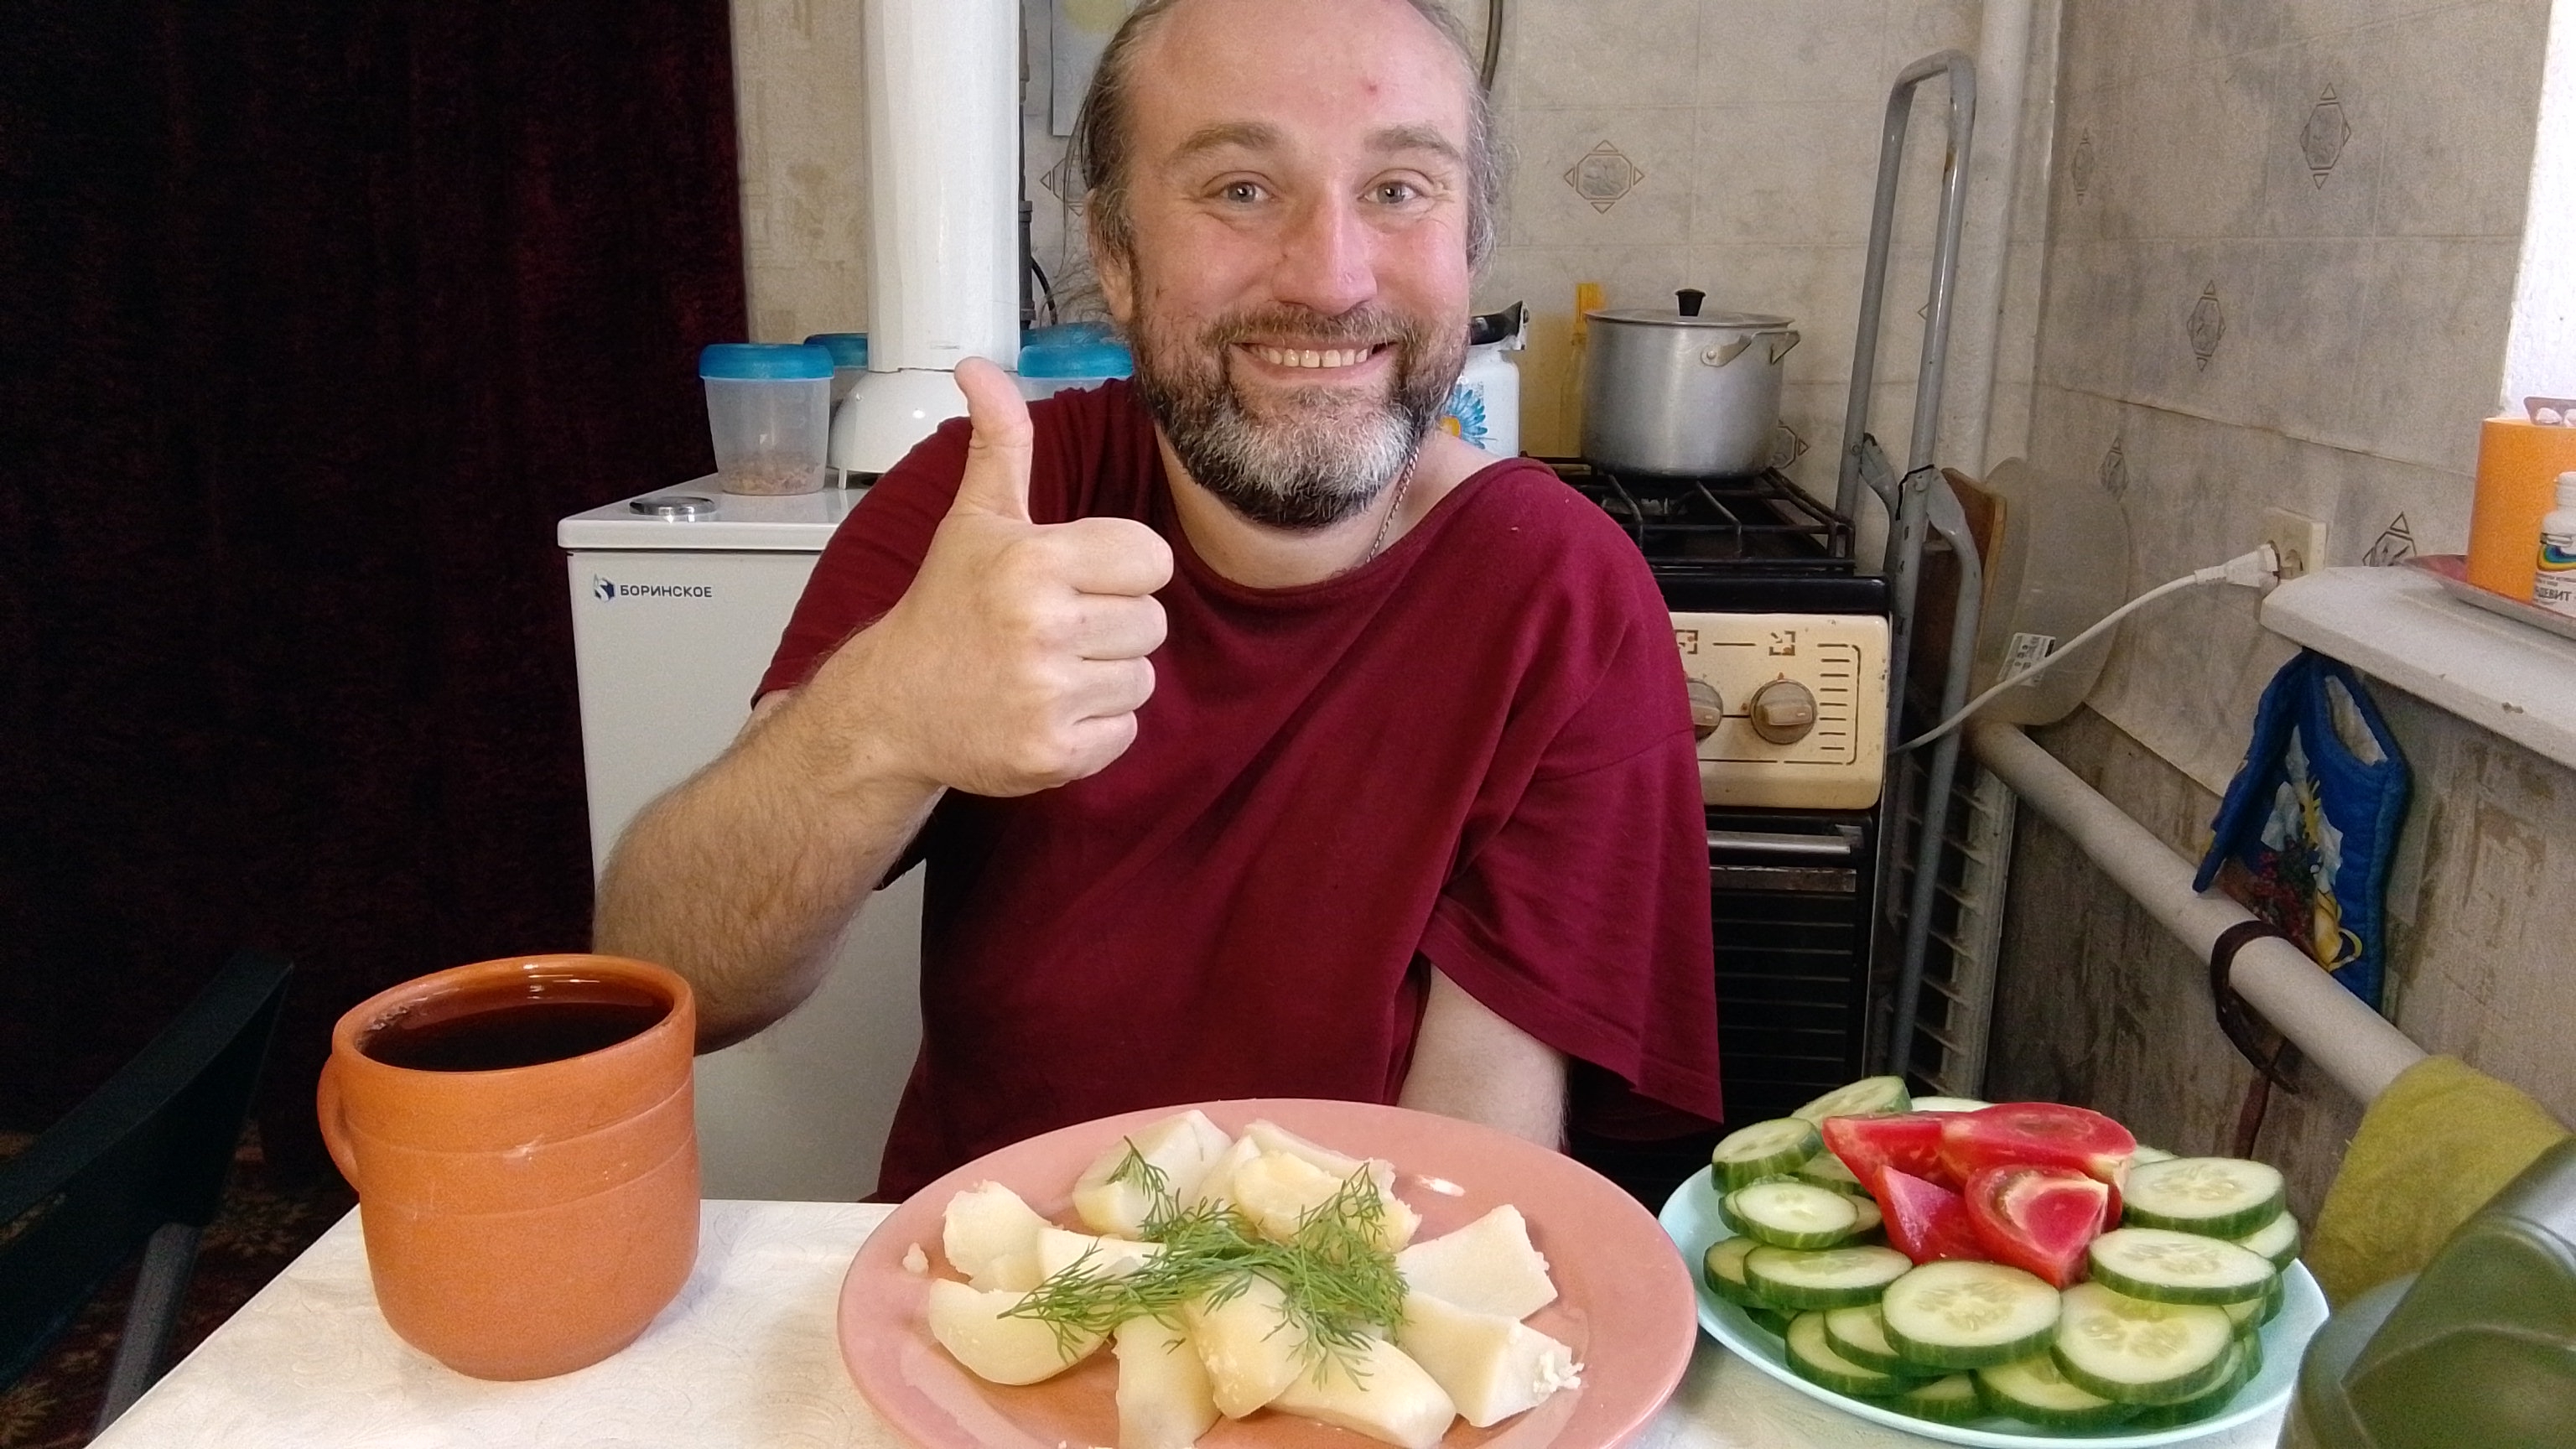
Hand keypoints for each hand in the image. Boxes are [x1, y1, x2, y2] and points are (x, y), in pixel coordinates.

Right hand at [809, 357, 1172, 796]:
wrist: (893, 708)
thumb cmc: (946, 607)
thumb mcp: (975, 520)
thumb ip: (999, 443)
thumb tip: (980, 367)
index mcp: (1034, 561)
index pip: (1150, 559)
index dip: (1121, 570)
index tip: (1076, 580)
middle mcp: (1041, 627)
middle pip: (1153, 623)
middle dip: (1113, 626)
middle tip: (1056, 630)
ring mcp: (1046, 696)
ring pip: (1142, 679)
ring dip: (1105, 677)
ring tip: (1049, 669)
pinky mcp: (1053, 755)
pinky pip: (1125, 732)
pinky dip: (1095, 728)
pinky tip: (1047, 710)